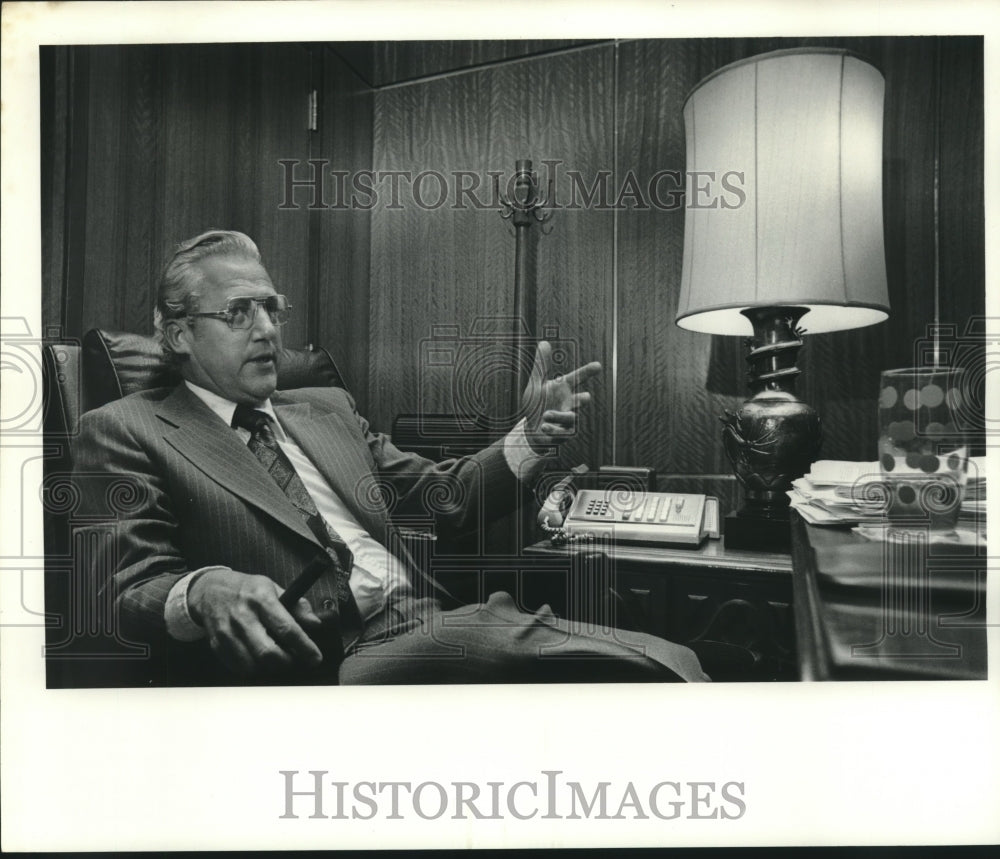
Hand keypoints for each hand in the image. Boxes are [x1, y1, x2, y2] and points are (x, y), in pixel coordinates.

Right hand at [188, 568, 323, 676]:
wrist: (210, 589)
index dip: (304, 647)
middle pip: (268, 653)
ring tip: (276, 658)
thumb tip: (315, 625)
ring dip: (269, 668)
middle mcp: (243, 616)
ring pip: (252, 665)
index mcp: (261, 599)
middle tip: (295, 659)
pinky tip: (258, 658)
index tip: (315, 658)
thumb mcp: (274, 588)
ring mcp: (227, 632)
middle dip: (287, 662)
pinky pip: (238, 668)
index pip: (287, 629)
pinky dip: (253, 668)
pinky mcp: (217, 644)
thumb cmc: (248, 590)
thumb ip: (298, 606)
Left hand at [521, 340, 601, 452]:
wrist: (531, 428)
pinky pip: (563, 433)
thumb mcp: (536, 384)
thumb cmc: (536, 404)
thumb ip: (541, 365)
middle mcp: (569, 402)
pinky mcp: (563, 433)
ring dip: (559, 416)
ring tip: (546, 415)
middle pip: (580, 400)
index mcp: (563, 388)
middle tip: (585, 396)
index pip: (577, 378)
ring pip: (571, 418)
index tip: (597, 366)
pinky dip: (554, 430)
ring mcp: (567, 419)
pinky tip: (544, 426)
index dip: (587, 372)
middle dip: (582, 399)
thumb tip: (544, 343)